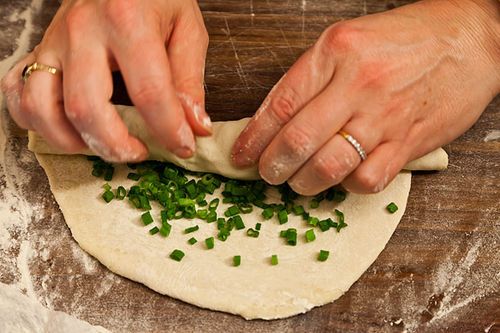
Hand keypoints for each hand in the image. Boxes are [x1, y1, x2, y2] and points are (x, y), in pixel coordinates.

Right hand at [1, 0, 210, 161]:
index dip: (169, 130)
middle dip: (115, 145)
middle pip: (86, 109)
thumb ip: (190, 80)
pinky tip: (68, 127)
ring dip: (73, 141)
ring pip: (43, 108)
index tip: (183, 147)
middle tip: (140, 152)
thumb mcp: (187, 30)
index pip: (149, 92)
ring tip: (104, 144)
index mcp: (127, 21)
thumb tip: (195, 127)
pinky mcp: (39, 50)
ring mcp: (53, 41)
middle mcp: (82, 31)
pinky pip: (18, 93)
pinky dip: (36, 121)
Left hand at [232, 0, 498, 194]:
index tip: (242, 155)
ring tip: (296, 182)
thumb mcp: (348, 40)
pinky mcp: (409, 142)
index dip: (255, 137)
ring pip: (328, 166)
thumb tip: (274, 119)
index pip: (281, 104)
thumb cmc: (405, 39)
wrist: (470, 39)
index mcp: (336, 53)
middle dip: (272, 166)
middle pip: (298, 140)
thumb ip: (311, 77)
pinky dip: (346, 187)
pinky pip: (367, 179)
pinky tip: (341, 179)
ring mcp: (385, 116)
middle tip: (266, 174)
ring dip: (303, 183)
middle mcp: (358, 85)